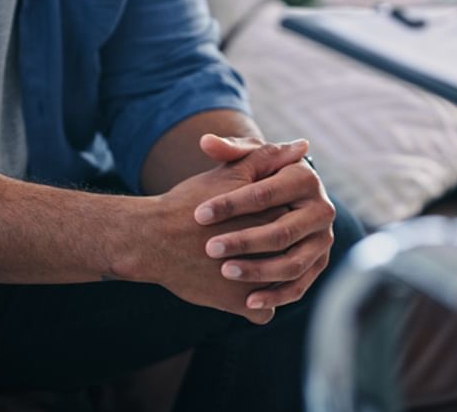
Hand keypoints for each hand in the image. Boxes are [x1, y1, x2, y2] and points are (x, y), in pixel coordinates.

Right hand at [106, 139, 308, 323]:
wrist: (153, 238)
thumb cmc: (190, 203)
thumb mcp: (230, 172)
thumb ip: (268, 157)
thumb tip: (303, 146)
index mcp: (276, 213)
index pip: (292, 221)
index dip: (273, 221)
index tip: (251, 222)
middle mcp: (274, 248)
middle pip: (288, 253)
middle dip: (270, 251)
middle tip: (242, 246)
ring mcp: (261, 279)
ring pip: (280, 285)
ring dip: (267, 279)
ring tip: (245, 270)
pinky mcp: (243, 305)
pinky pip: (262, 311)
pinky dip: (254, 306)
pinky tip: (240, 294)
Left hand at [194, 135, 335, 310]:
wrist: (276, 202)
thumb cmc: (255, 177)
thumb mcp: (244, 161)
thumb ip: (227, 150)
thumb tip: (206, 142)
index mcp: (306, 177)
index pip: (265, 193)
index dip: (230, 204)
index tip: (199, 215)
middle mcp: (322, 210)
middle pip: (282, 230)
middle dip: (244, 241)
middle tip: (209, 247)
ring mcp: (323, 240)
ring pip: (293, 263)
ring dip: (258, 271)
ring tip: (225, 271)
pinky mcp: (319, 264)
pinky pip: (300, 286)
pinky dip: (276, 296)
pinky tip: (247, 302)